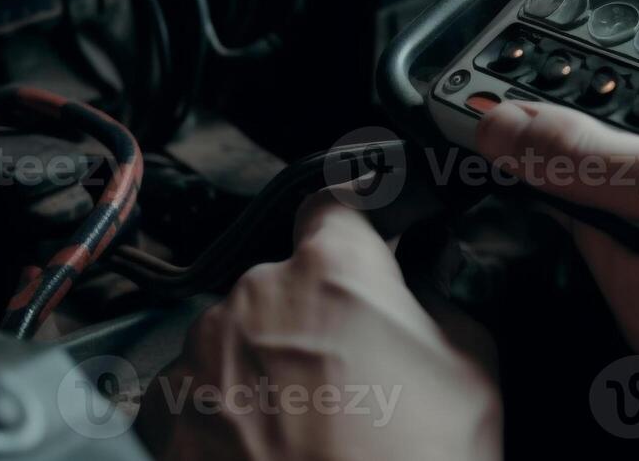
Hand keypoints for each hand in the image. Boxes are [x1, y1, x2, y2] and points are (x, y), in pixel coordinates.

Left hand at [137, 198, 501, 460]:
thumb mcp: (473, 368)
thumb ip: (440, 303)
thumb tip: (424, 290)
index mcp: (334, 270)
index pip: (336, 203)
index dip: (355, 224)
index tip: (363, 240)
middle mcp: (255, 297)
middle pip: (288, 281)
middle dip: (316, 316)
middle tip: (356, 375)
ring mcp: (201, 358)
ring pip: (240, 338)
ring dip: (269, 366)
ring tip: (315, 426)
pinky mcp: (166, 418)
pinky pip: (200, 394)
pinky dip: (229, 415)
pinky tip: (274, 449)